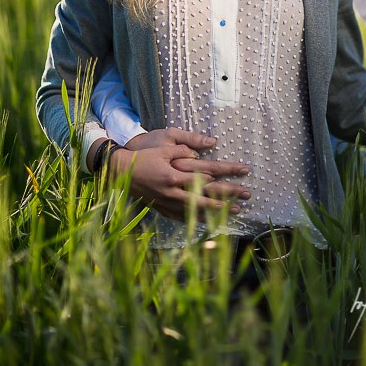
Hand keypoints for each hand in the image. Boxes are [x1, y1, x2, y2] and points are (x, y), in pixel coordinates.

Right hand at [108, 128, 249, 220]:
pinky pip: (183, 217)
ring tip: (234, 212)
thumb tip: (205, 147)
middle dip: (229, 197)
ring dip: (217, 212)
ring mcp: (167, 203)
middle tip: (247, 197)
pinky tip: (208, 220)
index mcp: (175, 175)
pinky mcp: (162, 208)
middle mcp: (173, 192)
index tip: (244, 172)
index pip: (207, 176)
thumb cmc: (142, 156)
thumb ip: (185, 147)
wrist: (119, 171)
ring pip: (197, 211)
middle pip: (206, 197)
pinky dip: (197, 218)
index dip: (227, 174)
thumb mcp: (163, 145)